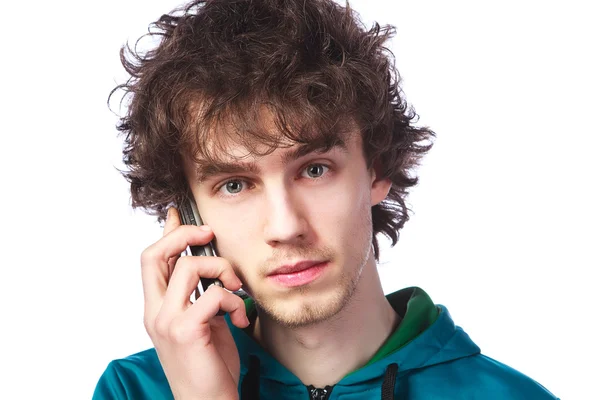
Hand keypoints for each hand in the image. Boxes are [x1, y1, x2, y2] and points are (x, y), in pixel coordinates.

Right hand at [141, 207, 248, 399]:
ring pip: (188, 266)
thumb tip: (209, 268)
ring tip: (235, 289)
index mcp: (157, 308)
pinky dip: (232, 299)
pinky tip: (239, 318)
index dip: (166, 234)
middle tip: (208, 234)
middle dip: (183, 234)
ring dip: (221, 269)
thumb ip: (199, 295)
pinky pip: (213, 293)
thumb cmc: (208, 365)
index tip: (179, 215)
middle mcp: (155, 312)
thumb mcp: (202, 323)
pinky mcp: (186, 331)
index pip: (151, 261)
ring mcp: (167, 321)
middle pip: (154, 254)